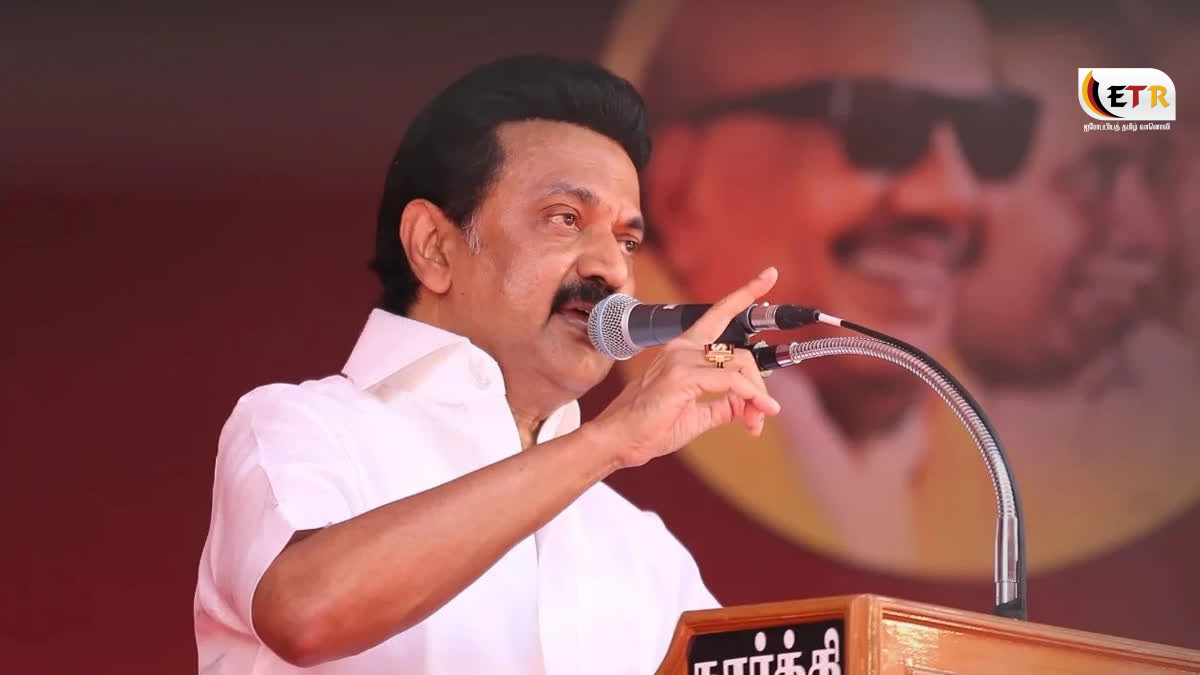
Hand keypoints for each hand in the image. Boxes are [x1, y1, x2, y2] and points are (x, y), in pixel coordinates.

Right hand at [587, 267, 781, 469]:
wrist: (619, 440)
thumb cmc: (650, 428)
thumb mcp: (697, 414)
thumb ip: (723, 404)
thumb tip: (748, 404)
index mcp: (683, 350)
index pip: (719, 313)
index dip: (746, 293)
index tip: (769, 275)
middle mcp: (682, 347)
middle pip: (741, 351)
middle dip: (759, 384)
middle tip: (764, 413)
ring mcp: (680, 358)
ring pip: (740, 364)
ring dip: (757, 395)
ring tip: (755, 422)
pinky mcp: (681, 375)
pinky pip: (731, 381)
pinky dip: (750, 398)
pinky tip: (754, 419)